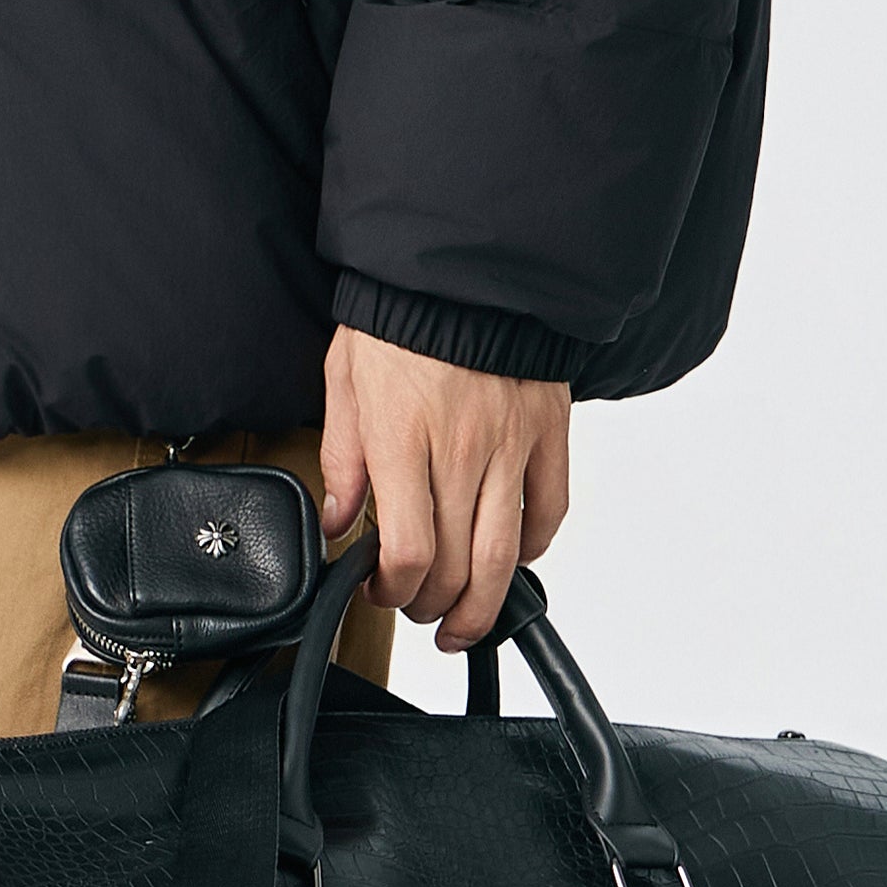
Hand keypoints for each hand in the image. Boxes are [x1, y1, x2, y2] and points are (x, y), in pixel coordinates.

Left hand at [321, 328, 570, 655]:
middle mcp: (460, 450)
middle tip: (416, 608)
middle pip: (457, 569)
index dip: (392, 591)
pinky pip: (549, 511)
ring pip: (505, 557)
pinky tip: (510, 560)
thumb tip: (338, 523)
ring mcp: (511, 445)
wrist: (465, 265)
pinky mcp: (548, 433)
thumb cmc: (400, 316)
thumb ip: (342, 460)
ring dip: (483, 605)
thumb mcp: (346, 380)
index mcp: (402, 440)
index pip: (408, 552)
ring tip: (463, 621)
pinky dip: (530, 548)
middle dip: (431, 607)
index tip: (378, 589)